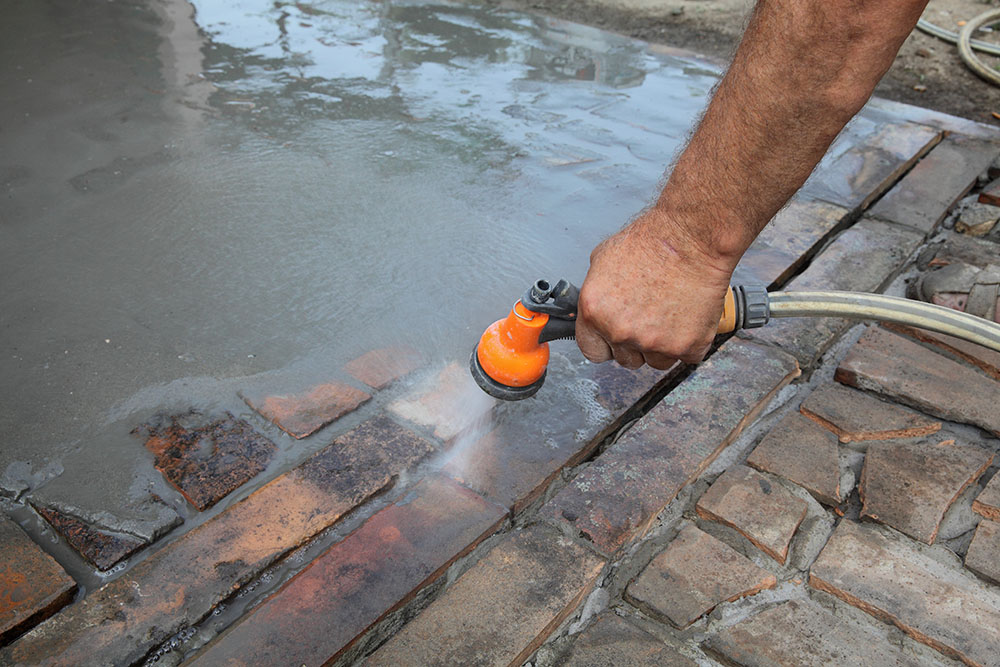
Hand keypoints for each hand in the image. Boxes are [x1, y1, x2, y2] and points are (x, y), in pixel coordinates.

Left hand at [575, 209, 736, 368]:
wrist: (691, 237)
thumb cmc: (652, 241)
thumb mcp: (603, 260)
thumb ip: (597, 294)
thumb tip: (597, 308)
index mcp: (595, 313)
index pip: (592, 351)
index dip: (606, 343)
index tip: (616, 337)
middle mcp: (621, 331)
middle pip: (626, 359)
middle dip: (635, 342)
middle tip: (649, 316)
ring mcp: (655, 342)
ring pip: (656, 361)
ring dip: (662, 345)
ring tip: (670, 313)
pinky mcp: (687, 346)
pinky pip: (686, 356)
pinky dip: (689, 340)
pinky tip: (687, 317)